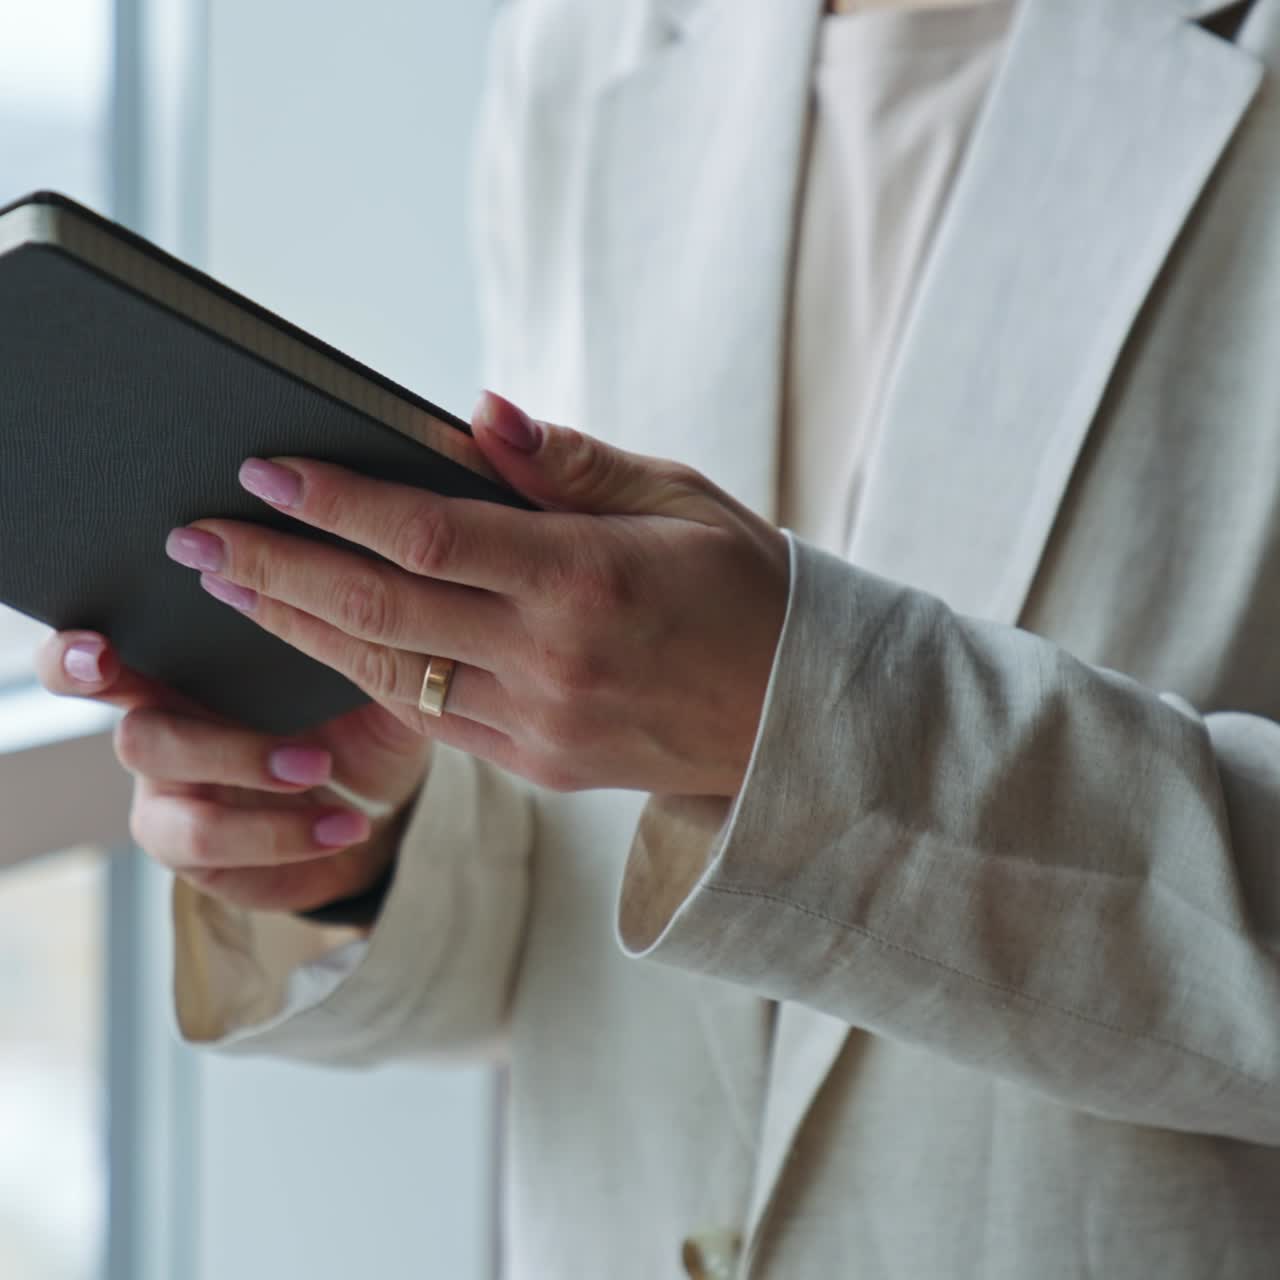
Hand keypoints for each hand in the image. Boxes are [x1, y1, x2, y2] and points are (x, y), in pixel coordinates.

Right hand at [35, 633, 430, 913]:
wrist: (383, 804)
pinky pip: (215, 849)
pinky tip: (345, 827)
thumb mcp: (365, 669)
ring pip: (177, 804)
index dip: (74, 656)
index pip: (96, 657)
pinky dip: (287, 836)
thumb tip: (341, 577)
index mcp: (184, 672)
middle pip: (136, 736)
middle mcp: (164, 731)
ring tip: (324, 769)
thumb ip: (338, 629)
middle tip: (286, 743)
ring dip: (253, 780)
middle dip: (203, 740)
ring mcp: (174, 799)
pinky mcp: (199, 857)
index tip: (98, 650)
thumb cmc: (358, 719)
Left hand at [162, 392, 789, 797]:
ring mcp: (539, 725)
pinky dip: (363, 679)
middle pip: (381, 612)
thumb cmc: (745, 588)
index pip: (429, 537)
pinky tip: (319, 642)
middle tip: (197, 535)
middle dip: (277, 568)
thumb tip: (476, 414)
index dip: (337, 503)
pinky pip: (428, 719)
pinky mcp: (536, 765)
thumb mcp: (680, 499)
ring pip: (388, 676)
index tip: (263, 471)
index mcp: (588, 580)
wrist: (796, 718)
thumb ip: (570, 463)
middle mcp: (552, 661)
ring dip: (300, 628)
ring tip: (231, 586)